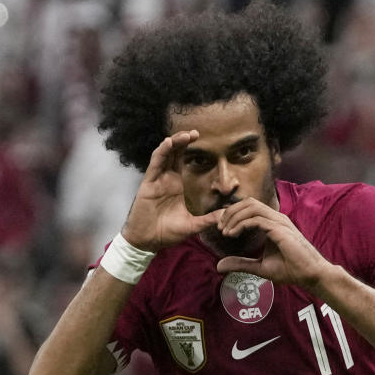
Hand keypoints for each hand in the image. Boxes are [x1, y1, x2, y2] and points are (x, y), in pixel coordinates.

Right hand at [121, 131, 222, 251]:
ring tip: (185, 135)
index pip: (182, 160)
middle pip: (174, 153)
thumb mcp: (192, 226)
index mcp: (176, 185)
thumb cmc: (166, 233)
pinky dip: (161, 153)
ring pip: (164, 155)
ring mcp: (156, 180)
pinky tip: (168, 143)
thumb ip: (208, 220)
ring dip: (174, 143)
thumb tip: (226, 216)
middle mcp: (166, 179)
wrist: (147, 242)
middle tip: (196, 132)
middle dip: (183, 141)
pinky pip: (155, 164)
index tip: (200, 138)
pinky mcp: (148, 184)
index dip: (188, 148)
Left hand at [215, 198, 333, 289]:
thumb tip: (219, 265)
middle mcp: (276, 218)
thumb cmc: (290, 269)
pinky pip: (256, 219)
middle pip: (248, 202)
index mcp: (272, 223)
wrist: (309, 275)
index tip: (222, 229)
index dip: (232, 214)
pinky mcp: (280, 229)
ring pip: (251, 207)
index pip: (249, 208)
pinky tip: (232, 234)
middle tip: (220, 227)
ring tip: (225, 231)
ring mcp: (279, 221)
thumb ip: (240, 263)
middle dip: (230, 212)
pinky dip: (241, 224)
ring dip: (234, 216)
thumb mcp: (259, 267)